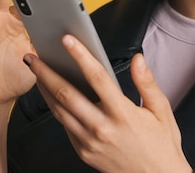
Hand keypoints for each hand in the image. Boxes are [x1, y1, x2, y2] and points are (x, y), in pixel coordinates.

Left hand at [25, 35, 191, 172]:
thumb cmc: (161, 146)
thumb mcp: (161, 111)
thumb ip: (147, 83)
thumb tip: (138, 59)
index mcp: (123, 114)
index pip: (97, 77)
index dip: (81, 56)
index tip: (68, 41)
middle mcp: (103, 128)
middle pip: (67, 94)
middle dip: (46, 72)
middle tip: (33, 57)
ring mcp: (90, 142)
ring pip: (59, 111)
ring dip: (44, 89)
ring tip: (37, 73)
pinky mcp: (84, 152)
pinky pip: (65, 127)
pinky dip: (55, 109)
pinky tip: (52, 97)